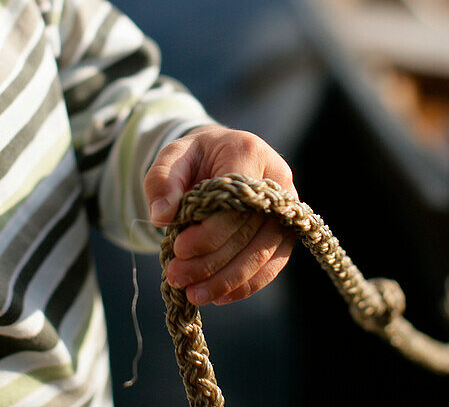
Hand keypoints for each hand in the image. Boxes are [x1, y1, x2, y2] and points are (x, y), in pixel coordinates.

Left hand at [144, 126, 295, 305]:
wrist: (219, 155)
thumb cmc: (194, 157)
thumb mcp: (171, 157)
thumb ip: (162, 181)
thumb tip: (161, 216)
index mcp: (247, 153)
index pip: (235, 202)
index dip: (209, 232)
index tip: (178, 249)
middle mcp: (276, 179)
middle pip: (250, 230)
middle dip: (212, 261)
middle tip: (177, 277)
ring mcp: (286, 206)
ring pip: (265, 251)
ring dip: (228, 280)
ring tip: (194, 294)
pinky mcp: (287, 229)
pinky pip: (274, 262)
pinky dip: (247, 284)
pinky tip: (220, 296)